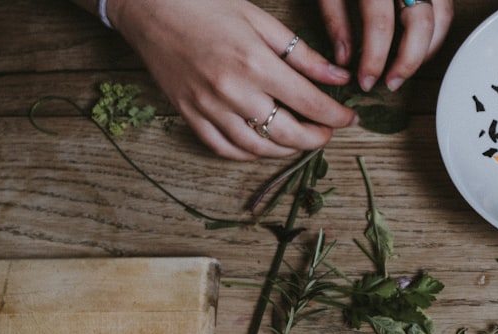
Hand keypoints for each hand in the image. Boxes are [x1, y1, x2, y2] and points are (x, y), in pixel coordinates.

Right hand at [111, 0, 358, 160]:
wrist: (148, 6)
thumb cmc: (206, 6)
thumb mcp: (261, 21)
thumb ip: (303, 55)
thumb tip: (339, 78)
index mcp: (255, 63)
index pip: (310, 104)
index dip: (337, 116)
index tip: (349, 117)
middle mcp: (232, 91)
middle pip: (288, 133)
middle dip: (316, 139)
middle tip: (327, 132)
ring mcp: (207, 107)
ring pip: (258, 148)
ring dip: (286, 150)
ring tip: (299, 138)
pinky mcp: (188, 115)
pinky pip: (224, 149)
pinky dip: (249, 154)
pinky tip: (264, 144)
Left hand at [318, 0, 454, 92]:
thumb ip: (334, 17)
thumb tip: (345, 58)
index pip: (381, 24)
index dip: (375, 59)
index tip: (366, 80)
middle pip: (420, 23)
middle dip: (408, 61)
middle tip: (391, 83)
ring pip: (441, 17)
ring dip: (427, 49)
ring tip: (406, 68)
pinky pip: (444, 7)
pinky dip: (436, 30)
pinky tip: (419, 44)